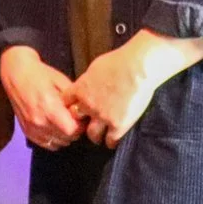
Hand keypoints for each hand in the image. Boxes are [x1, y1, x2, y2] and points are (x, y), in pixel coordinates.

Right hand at [0, 44, 86, 151]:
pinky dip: (54, 139)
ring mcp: (32, 128)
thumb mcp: (62, 82)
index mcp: (49, 107)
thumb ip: (73, 100)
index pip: (72, 130)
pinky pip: (46, 144)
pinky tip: (55, 128)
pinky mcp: (27, 132)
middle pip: (66, 138)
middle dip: (74, 131)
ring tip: (64, 123)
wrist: (16, 75)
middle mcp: (39, 121)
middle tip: (74, 119)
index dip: (80, 126)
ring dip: (64, 136)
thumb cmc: (41, 75)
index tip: (81, 117)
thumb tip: (84, 114)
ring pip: (58, 143)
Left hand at [71, 30, 202, 149]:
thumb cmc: (119, 61)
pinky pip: (110, 141)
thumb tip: (85, 85)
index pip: (65, 103)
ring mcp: (102, 117)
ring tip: (100, 136)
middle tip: (86, 125)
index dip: (70, 107)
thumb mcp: (95, 68)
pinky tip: (114, 139)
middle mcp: (88, 105)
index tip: (76, 109)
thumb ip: (87, 81)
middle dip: (80, 123)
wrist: (138, 68)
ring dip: (95, 135)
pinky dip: (111, 142)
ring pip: (92, 135)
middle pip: (75, 121)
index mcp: (80, 89)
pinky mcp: (118, 125)